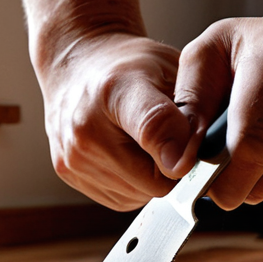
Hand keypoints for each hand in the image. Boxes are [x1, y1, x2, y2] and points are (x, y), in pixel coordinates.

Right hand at [35, 32, 201, 210]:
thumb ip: (190, 109)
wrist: (77, 63)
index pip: (154, 129)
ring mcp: (72, 155)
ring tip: (143, 142)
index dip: (183, 148)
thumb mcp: (168, 67)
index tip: (192, 152)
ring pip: (139, 196)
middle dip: (171, 166)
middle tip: (170, 138)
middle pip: (154, 183)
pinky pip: (120, 198)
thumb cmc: (127, 64)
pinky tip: (127, 154)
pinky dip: (131, 183)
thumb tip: (196, 159)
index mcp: (114, 90)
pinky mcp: (66, 172)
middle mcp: (85, 129)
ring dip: (150, 177)